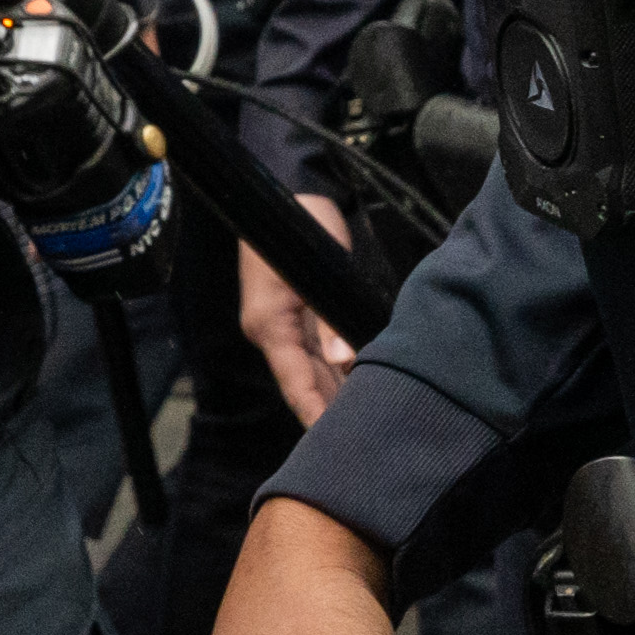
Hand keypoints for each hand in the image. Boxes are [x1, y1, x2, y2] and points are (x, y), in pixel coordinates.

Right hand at [239, 196, 354, 424]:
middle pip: (303, 383)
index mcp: (269, 325)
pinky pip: (315, 353)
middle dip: (329, 411)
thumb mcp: (319, 274)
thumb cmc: (302, 226)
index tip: (331, 444)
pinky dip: (335, 371)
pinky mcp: (297, 314)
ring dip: (334, 393)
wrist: (293, 191)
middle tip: (362, 440)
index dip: (314, 414)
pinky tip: (357, 387)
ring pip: (312, 370)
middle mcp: (274, 331)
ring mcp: (284, 324)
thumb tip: (345, 362)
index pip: (295, 383)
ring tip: (364, 422)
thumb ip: (329, 321)